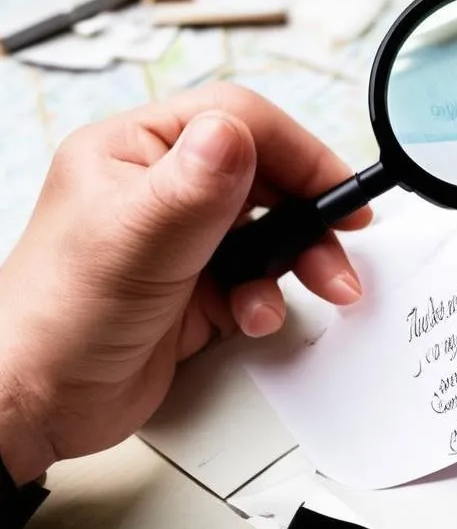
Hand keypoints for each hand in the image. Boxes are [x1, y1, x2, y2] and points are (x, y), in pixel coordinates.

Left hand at [0, 84, 369, 484]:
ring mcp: (185, 237)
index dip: (294, 148)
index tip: (335, 185)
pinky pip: (259, 276)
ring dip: (303, 257)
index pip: (236, 120)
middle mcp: (165, 187)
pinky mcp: (200, 284)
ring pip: (271, 227)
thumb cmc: (56, 319)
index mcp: (137, 151)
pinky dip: (269, 297)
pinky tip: (253, 317)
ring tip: (330, 285)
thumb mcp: (133, 242)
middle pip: (265, 173)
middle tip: (347, 234)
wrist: (36, 408)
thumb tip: (236, 132)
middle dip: (311, 209)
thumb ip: (193, 187)